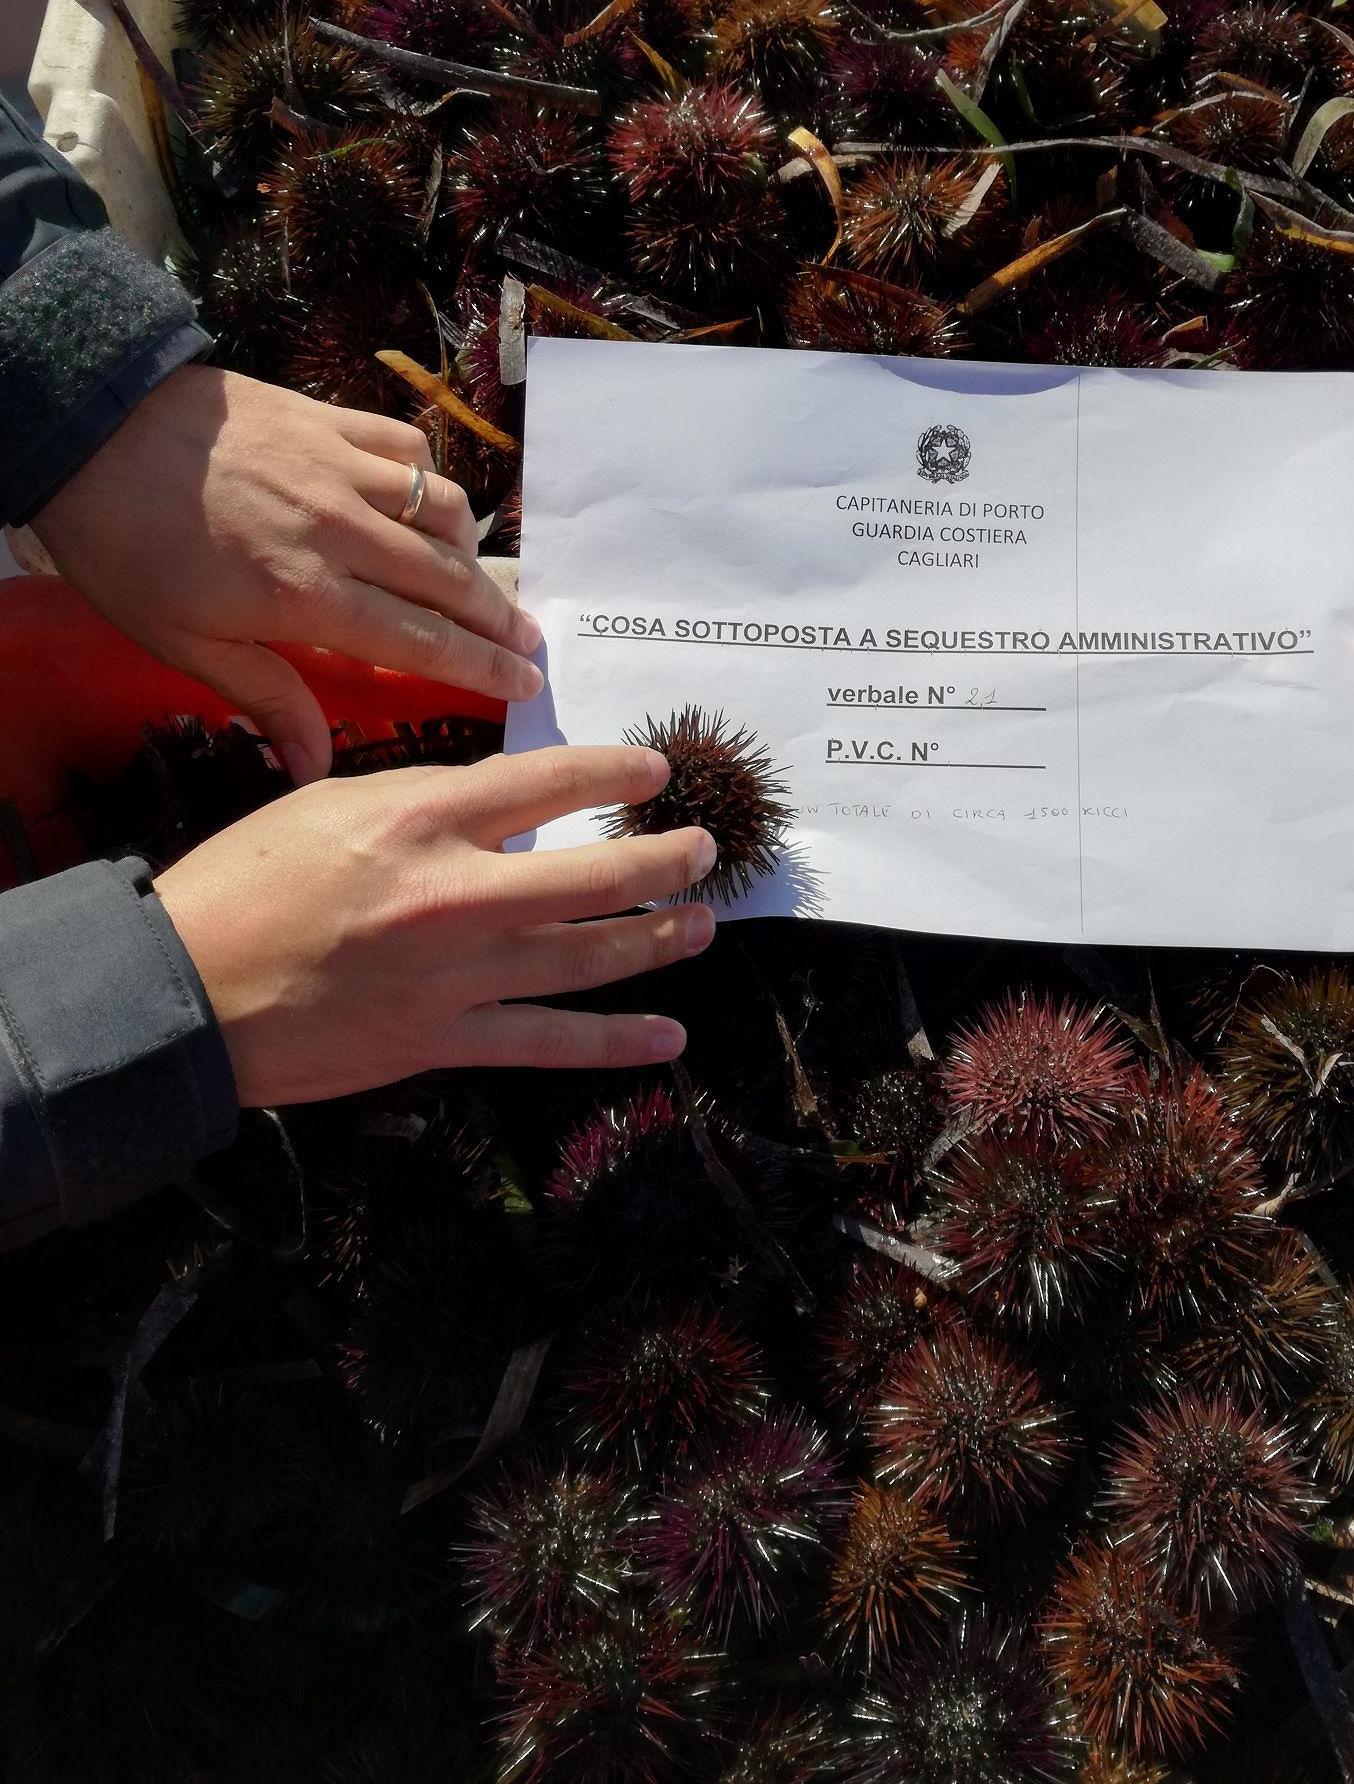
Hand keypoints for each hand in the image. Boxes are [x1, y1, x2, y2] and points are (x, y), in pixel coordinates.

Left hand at [29, 364, 541, 782]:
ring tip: (475, 580)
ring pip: (443, 510)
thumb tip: (314, 766)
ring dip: (470, 551)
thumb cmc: (126, 547)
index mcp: (307, 596)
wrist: (90, 430)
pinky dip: (427, 479)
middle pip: (450, 582)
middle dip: (499, 619)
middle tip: (530, 644)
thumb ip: (265, 697)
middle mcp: (341, 532)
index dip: (482, 668)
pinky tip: (421, 501)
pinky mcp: (328, 420)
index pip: (422, 641)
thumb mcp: (182, 641)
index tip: (525, 686)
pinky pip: (406, 448)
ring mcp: (340, 468)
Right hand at [154, 745, 716, 1105]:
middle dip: (664, 861)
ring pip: (588, 957)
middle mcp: (453, 894)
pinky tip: (666, 1036)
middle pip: (593, 876)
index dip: (613, 777)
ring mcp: (455, 976)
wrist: (185, 992)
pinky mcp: (444, 1041)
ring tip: (701, 923)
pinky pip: (550, 1042)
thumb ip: (421, 801)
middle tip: (703, 850)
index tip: (656, 776)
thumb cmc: (242, 886)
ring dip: (657, 940)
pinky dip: (616, 1042)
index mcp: (420, 820)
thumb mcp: (327, 805)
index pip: (546, 783)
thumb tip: (496, 807)